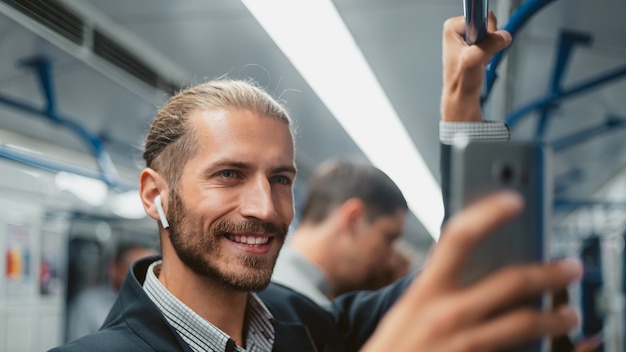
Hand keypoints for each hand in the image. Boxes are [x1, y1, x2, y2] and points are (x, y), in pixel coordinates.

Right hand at [361, 192, 581, 351]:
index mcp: (424, 292)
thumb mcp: (407, 312)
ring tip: (569, 313)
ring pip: (525, 322)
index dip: (488, 214)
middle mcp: (446, 314)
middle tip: (571, 267)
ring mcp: (464, 344)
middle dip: (549, 272)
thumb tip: (474, 270)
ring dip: (556, 316)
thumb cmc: (393, 349)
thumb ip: (437, 289)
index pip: (459, 238)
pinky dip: (546, 349)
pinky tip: (556, 346)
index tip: (512, 200)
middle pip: (511, 281)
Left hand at [441, 11, 511, 121]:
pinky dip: (492, 51)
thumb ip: (489, 45)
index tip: (480, 41)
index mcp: (452, 27)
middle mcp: (459, 29)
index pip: (480, 16)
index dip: (485, 31)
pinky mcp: (476, 43)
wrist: (463, 94)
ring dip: (491, 46)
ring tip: (481, 58)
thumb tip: (503, 36)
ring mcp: (469, 35)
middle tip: (481, 53)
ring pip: (492, 32)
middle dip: (490, 39)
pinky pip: (494, 40)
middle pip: (488, 22)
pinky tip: (484, 59)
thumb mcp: (473, 60)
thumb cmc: (460, 81)